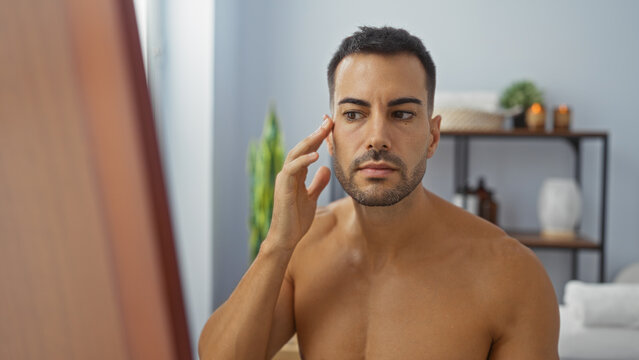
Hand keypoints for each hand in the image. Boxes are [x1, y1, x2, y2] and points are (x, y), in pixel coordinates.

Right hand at [265, 115, 333, 250]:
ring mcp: (284, 180)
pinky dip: (303, 160)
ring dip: (309, 141)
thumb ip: (317, 183)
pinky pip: (292, 170)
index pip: (307, 151)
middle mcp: (288, 174)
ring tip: (323, 130)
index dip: (318, 138)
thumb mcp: (311, 198)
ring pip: (295, 154)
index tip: (330, 126)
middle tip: (328, 121)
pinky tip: (315, 155)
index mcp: (295, 175)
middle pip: (302, 148)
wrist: (286, 238)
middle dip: (315, 134)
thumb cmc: (296, 220)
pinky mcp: (283, 188)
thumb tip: (325, 168)